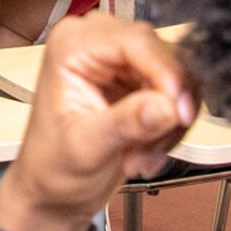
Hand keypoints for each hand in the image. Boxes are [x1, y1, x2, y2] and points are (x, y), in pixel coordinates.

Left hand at [0, 14, 198, 230]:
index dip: (166, 73)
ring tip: (141, 156)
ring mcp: (122, 61)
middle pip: (164, 57)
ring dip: (171, 123)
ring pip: (178, 79)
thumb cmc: (51, 166)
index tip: (179, 112)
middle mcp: (99, 43)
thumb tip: (166, 106)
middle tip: (153, 146)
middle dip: (167, 107)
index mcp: (73, 44)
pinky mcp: (140, 81)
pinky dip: (171, 128)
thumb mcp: (85, 148)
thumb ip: (125, 123)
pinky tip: (146, 152)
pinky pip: (178, 96)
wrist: (53, 190)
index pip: (137, 41)